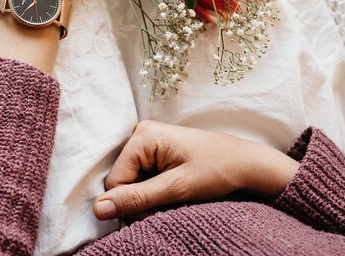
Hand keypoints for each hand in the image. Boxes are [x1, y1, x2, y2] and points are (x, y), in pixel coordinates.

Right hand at [93, 121, 299, 220]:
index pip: (115, 182)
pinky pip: (142, 176)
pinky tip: (173, 189)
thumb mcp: (176, 189)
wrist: (247, 162)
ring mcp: (147, 141)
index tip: (160, 210)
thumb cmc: (217, 171)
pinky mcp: (155, 150)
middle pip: (122, 180)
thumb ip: (137, 198)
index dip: (133, 203)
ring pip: (131, 181)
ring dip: (149, 197)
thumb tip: (97, 209)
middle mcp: (140, 133)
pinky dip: (155, 190)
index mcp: (143, 136)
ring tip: (175, 196)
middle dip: (142, 200)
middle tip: (171, 204)